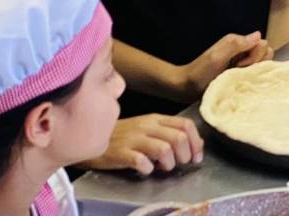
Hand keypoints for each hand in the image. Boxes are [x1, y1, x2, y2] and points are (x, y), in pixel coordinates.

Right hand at [78, 115, 203, 174]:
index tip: (196, 156)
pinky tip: (146, 169)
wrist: (92, 136)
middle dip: (185, 155)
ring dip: (169, 163)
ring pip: (165, 149)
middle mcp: (147, 126)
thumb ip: (169, 133)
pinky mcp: (121, 152)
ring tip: (163, 168)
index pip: (186, 124)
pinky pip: (142, 162)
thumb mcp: (148, 129)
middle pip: (179, 138)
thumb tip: (195, 145)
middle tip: (180, 164)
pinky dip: (148, 169)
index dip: (196, 142)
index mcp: (156, 119)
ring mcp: (134, 138)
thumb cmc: (123, 135)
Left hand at [180, 31, 271, 98]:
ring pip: (262, 63)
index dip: (255, 55)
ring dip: (254, 71)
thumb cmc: (200, 72)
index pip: (262, 44)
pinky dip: (252, 77)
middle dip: (256, 63)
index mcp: (237, 42)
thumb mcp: (217, 57)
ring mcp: (242, 61)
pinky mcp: (241, 73)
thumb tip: (258, 34)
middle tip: (238, 71)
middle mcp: (242, 50)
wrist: (187, 87)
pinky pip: (256, 72)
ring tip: (238, 77)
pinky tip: (240, 82)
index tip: (239, 65)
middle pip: (265, 52)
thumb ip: (236, 45)